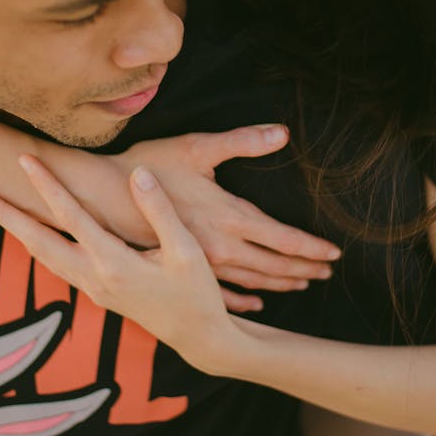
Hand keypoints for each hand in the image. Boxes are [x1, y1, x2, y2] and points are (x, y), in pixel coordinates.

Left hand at [0, 158, 239, 373]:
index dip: (47, 185)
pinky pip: (54, 265)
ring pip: (40, 255)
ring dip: (14, 229)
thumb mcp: (186, 250)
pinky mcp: (96, 295)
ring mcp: (91, 289)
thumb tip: (137, 174)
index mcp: (113, 264)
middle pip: (35, 241)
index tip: (25, 159)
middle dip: (2, 213)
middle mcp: (93, 278)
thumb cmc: (197, 292)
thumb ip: (158, 211)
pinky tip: (28, 232)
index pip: (71, 217)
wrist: (199, 338)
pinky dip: (35, 244)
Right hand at [44, 125, 339, 311]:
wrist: (102, 197)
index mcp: (229, 216)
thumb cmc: (150, 167)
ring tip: (302, 283)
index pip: (282, 239)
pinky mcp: (183, 267)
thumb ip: (242, 141)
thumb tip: (282, 133)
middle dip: (303, 269)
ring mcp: (201, 262)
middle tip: (327, 272)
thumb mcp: (197, 148)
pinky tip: (255, 302)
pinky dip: (243, 298)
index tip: (334, 253)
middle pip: (273, 265)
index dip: (311, 247)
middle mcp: (221, 246)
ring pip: (251, 280)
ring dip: (279, 283)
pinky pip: (221, 291)